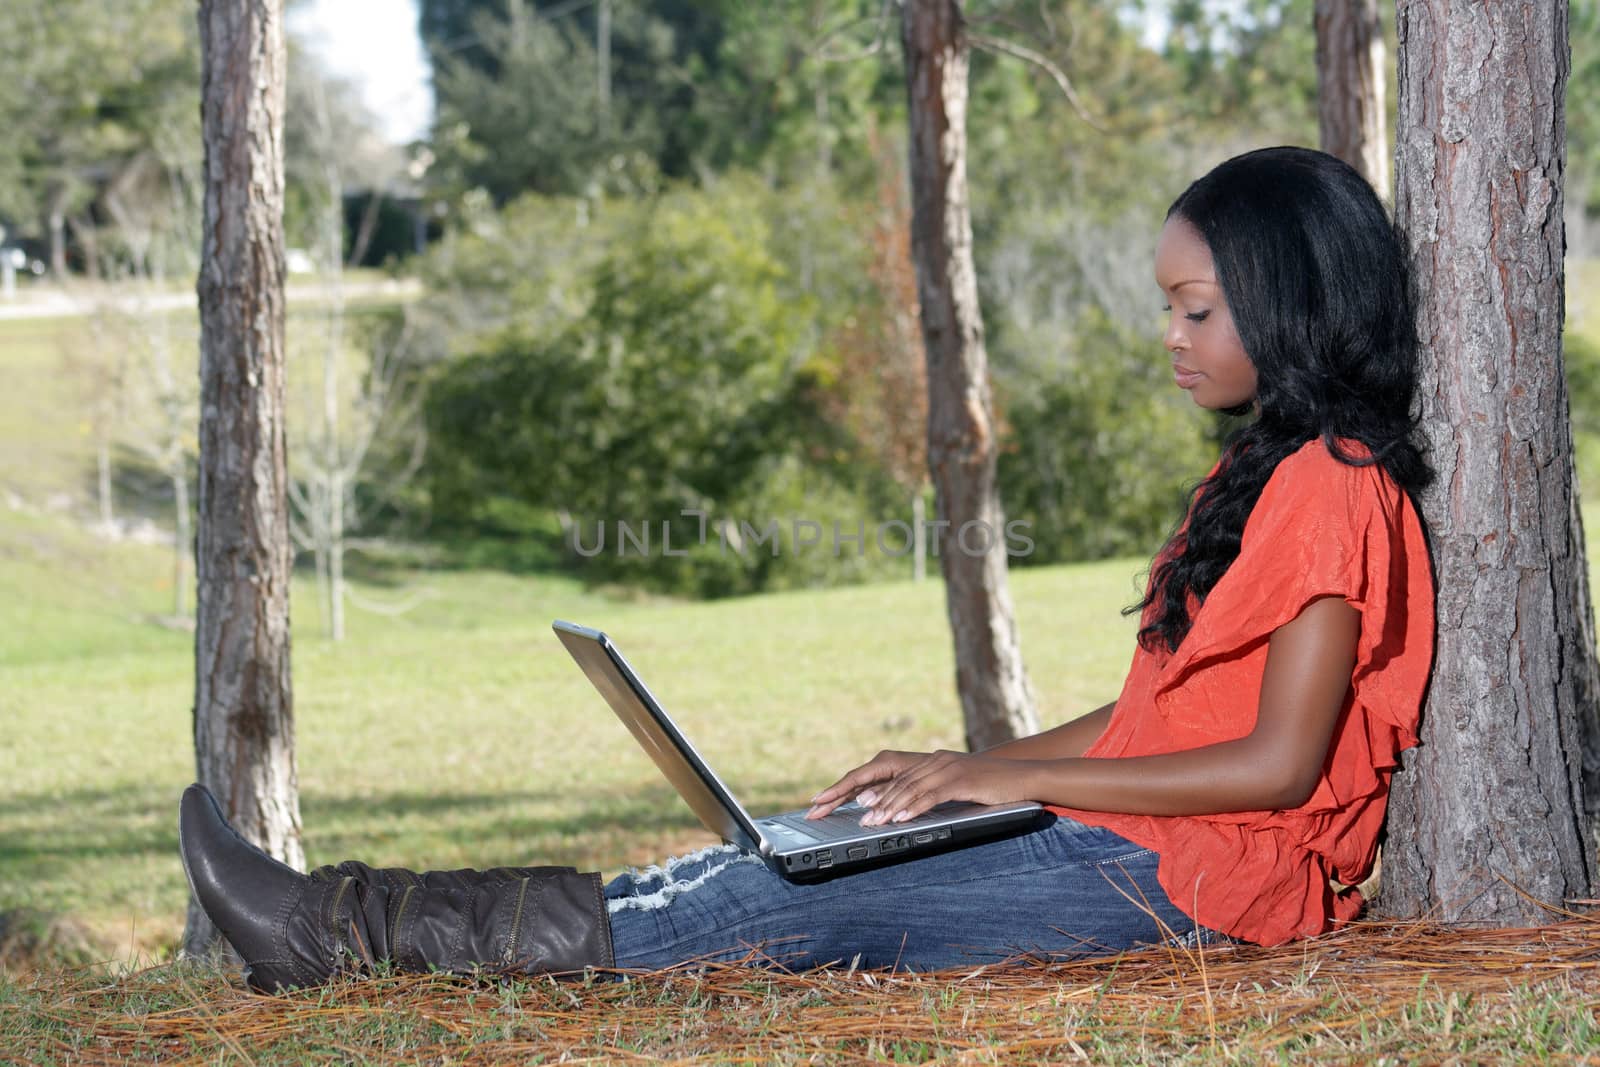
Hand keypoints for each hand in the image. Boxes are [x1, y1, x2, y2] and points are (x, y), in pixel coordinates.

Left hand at [806, 749, 1032, 826]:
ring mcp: (947, 768)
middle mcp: (934, 761)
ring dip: (887, 808)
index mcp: (930, 762)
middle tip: (851, 818)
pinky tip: (899, 819)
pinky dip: (912, 807)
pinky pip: (930, 795)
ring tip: (870, 823)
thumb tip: (900, 811)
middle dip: (869, 801)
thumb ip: (929, 795)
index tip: (843, 804)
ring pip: (909, 789)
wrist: (1023, 778)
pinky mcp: (960, 779)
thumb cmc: (990, 788)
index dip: (866, 790)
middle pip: (895, 782)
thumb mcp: (955, 790)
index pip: (893, 777)